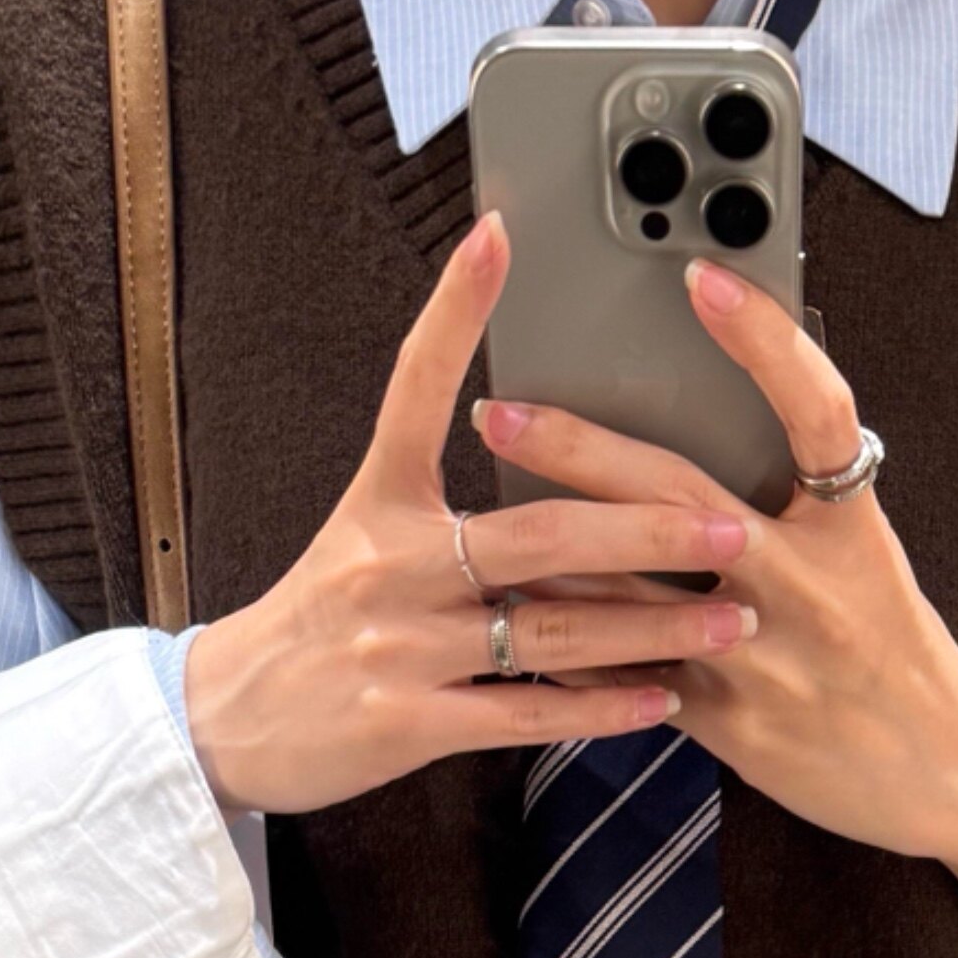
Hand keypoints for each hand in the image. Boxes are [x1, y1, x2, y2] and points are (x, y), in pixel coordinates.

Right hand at [183, 213, 759, 818]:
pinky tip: (661, 700)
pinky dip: (599, 709)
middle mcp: (392, 565)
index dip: (454, 313)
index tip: (497, 236)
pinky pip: (526, 714)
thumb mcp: (358, 533)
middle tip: (726, 529)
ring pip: (550, 634)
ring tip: (730, 622)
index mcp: (381, 504)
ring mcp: (402, 647)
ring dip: (651, 629)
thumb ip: (436, 499)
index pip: (417, 391)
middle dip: (644, 531)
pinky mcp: (410, 722)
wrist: (227, 718)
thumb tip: (516, 438)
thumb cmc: (313, 620)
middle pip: (538, 537)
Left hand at [478, 255, 957, 957]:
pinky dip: (570, 651)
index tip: (703, 277)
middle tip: (499, 412)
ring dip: (547, 557)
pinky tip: (515, 625)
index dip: (765, 340)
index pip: (817, 413)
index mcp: (848, 529)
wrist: (944, 770)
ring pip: (631, 595)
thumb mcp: (868, 559)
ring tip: (470, 525)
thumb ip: (803, 503)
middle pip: (680, 499)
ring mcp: (762, 658)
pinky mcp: (730, 724)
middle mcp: (806, 585)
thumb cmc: (898, 650)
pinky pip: (628, 679)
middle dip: (580, 451)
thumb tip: (723, 424)